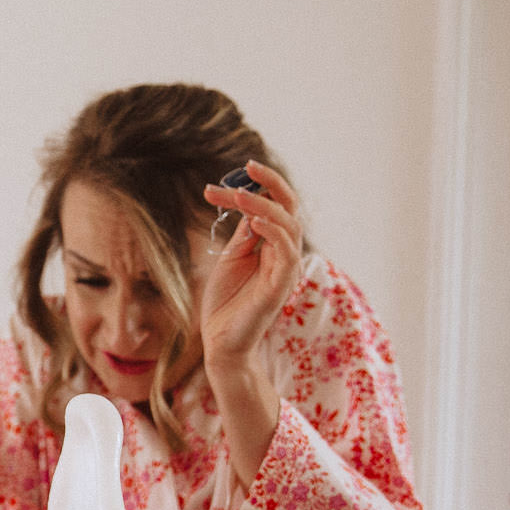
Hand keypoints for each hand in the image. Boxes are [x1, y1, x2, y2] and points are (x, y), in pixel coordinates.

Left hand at [198, 159, 304, 375]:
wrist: (220, 342)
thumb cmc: (226, 303)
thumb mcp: (231, 259)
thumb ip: (243, 234)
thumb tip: (248, 202)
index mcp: (272, 246)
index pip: (273, 207)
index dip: (254, 188)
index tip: (225, 180)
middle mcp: (284, 255)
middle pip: (288, 209)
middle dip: (268, 185)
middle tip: (246, 168)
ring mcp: (285, 270)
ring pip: (289, 226)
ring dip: (265, 205)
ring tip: (240, 194)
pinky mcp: (281, 287)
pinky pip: (286, 253)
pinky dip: (274, 233)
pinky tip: (255, 222)